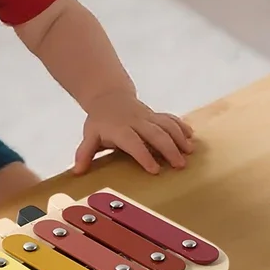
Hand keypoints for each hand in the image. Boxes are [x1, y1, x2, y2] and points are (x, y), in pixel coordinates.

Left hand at [74, 90, 193, 174]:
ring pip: (166, 124)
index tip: (155, 170)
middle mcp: (136, 121)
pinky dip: (181, 126)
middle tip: (180, 165)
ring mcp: (148, 117)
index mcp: (119, 129)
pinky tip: (191, 136)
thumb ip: (84, 153)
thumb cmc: (100, 122)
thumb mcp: (90, 135)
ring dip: (179, 137)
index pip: (133, 142)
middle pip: (155, 133)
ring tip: (190, 152)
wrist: (108, 98)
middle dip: (168, 148)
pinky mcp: (155, 115)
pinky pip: (170, 118)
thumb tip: (77, 171)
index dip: (143, 155)